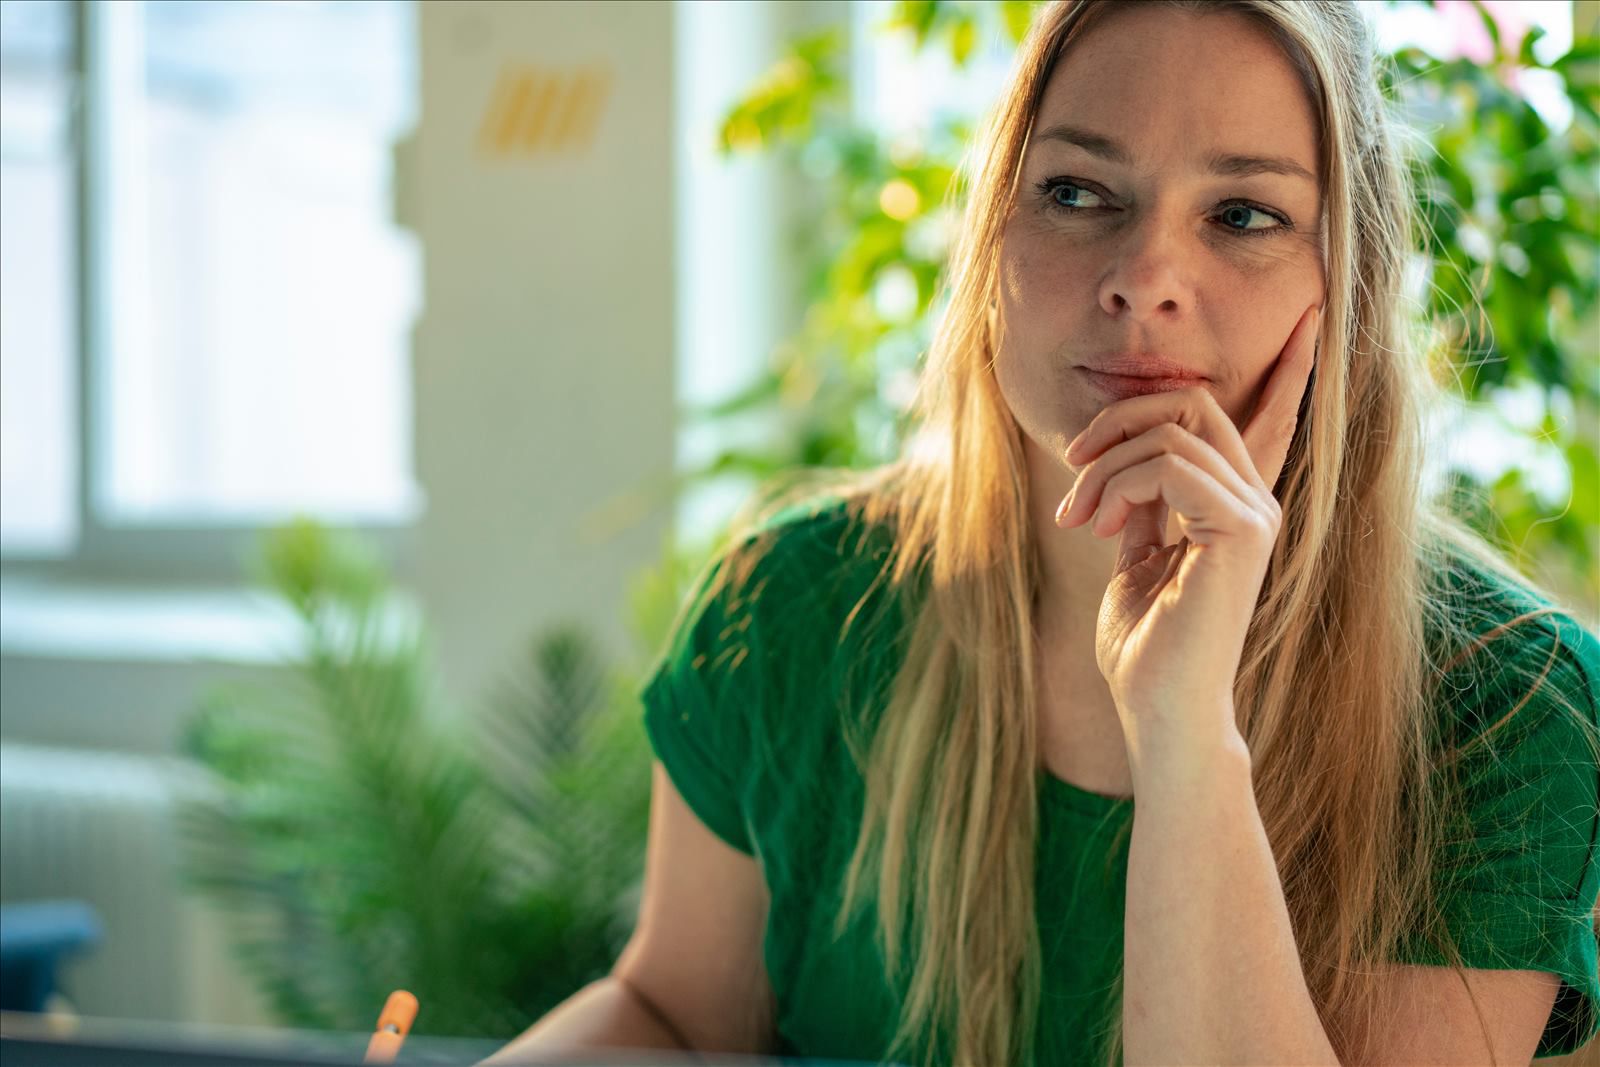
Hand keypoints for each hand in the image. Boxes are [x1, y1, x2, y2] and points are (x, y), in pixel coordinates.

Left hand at [1053, 304, 1319, 766]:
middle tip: (1070, 472)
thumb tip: (1122, 463)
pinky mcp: (1240, 530)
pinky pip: (1167, 461)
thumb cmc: (1144, 649)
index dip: (1289, 367)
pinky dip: (1117, 482)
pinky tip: (1098, 524)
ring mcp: (1254, 512)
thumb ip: (1141, 505)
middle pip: (1190, 404)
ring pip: (1169, 428)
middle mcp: (1256, 500)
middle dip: (1116, 421)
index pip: (1267, 416)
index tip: (1311, 313)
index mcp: (1235, 504)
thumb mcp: (1134, 560)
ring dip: (1104, 463)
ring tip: (1076, 515)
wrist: (1159, 710)